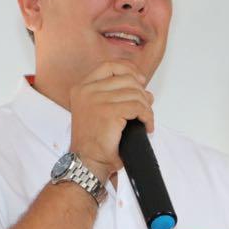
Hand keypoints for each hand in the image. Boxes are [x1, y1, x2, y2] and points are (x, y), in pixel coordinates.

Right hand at [68, 61, 153, 182]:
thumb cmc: (93, 142)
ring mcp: (97, 100)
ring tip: (146, 120)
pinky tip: (147, 126)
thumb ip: (114, 95)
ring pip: (135, 94)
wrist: (87, 162)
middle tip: (145, 108)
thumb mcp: (97, 110)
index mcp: (81, 88)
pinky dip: (148, 117)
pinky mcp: (110, 112)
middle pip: (126, 79)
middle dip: (141, 93)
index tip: (140, 80)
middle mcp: (87, 91)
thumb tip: (144, 90)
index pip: (109, 66)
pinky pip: (139, 107)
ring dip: (146, 108)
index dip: (128, 70)